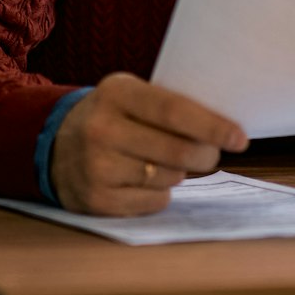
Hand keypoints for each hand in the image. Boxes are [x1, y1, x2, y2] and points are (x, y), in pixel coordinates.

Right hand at [50, 72, 247, 215]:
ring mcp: (96, 167)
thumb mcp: (130, 94)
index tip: (240, 138)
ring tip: (161, 160)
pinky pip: (154, 201)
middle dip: (205, 155)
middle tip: (211, 153)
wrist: (54, 145)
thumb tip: (224, 128)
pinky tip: (143, 179)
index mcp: (116, 93)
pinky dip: (160, 192)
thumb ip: (169, 105)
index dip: (212, 126)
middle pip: (176, 151)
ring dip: (179, 172)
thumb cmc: (111, 116)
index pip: (173, 111)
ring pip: (168, 178)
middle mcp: (102, 129)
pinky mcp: (97, 199)